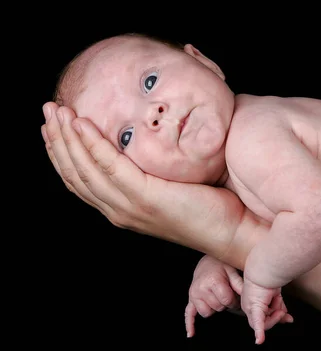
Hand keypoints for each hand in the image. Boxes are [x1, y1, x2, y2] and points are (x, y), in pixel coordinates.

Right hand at [41, 102, 246, 255]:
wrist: (233, 230)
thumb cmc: (209, 205)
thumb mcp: (171, 184)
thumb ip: (152, 169)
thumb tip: (145, 139)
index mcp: (123, 208)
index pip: (80, 180)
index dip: (62, 152)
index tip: (53, 126)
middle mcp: (120, 210)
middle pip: (75, 174)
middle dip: (57, 140)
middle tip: (47, 110)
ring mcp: (130, 207)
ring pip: (85, 169)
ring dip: (67, 138)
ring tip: (57, 111)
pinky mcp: (146, 199)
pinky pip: (110, 166)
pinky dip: (92, 144)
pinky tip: (82, 124)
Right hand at [184, 255, 244, 336]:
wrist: (207, 261)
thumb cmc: (222, 266)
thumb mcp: (232, 271)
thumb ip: (239, 284)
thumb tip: (247, 297)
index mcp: (213, 282)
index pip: (226, 301)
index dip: (233, 301)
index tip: (234, 295)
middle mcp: (201, 289)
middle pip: (217, 308)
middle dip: (224, 304)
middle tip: (226, 294)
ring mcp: (194, 295)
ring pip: (206, 313)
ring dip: (213, 308)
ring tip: (216, 297)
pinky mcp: (190, 299)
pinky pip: (188, 314)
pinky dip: (190, 324)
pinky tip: (191, 334)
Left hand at [241, 278, 292, 344]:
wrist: (265, 270)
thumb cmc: (269, 279)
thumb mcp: (276, 297)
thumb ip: (280, 309)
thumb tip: (289, 320)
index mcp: (252, 304)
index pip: (264, 317)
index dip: (276, 317)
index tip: (287, 317)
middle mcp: (249, 307)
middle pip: (265, 321)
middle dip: (276, 317)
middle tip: (283, 312)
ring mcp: (250, 309)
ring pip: (265, 322)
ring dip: (276, 315)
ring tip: (278, 303)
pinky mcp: (255, 309)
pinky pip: (258, 324)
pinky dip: (259, 333)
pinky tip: (259, 341)